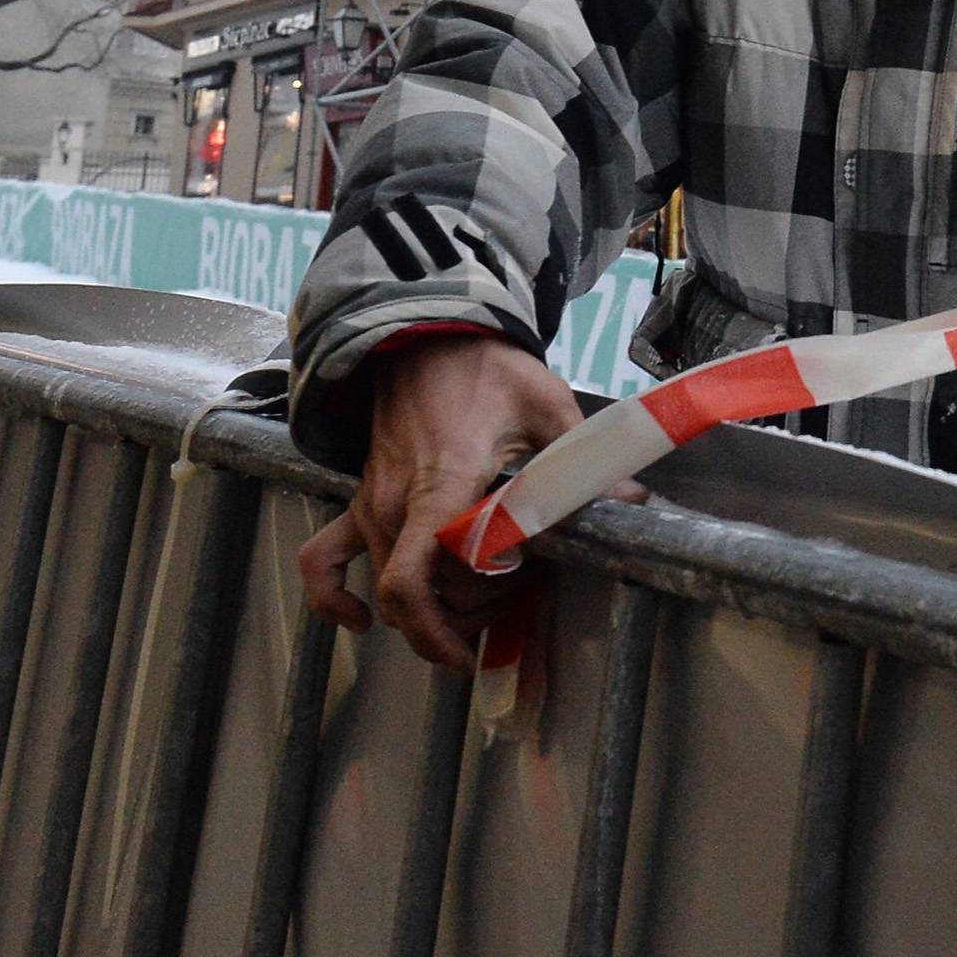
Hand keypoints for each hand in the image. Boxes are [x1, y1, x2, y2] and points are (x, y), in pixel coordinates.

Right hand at [297, 336, 584, 671]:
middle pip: (426, 598)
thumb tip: (633, 501)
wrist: (426, 335)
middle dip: (480, 609)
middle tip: (527, 580)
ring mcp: (369, 506)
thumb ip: (581, 461)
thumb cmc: (485, 369)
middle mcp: (394, 504)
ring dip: (443, 606)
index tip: (503, 620)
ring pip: (395, 593)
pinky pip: (323, 562)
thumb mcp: (545, 407)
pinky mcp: (358, 502)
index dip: (454, 620)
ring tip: (492, 580)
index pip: (413, 581)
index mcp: (440, 485)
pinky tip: (360, 620)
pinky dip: (334, 600)